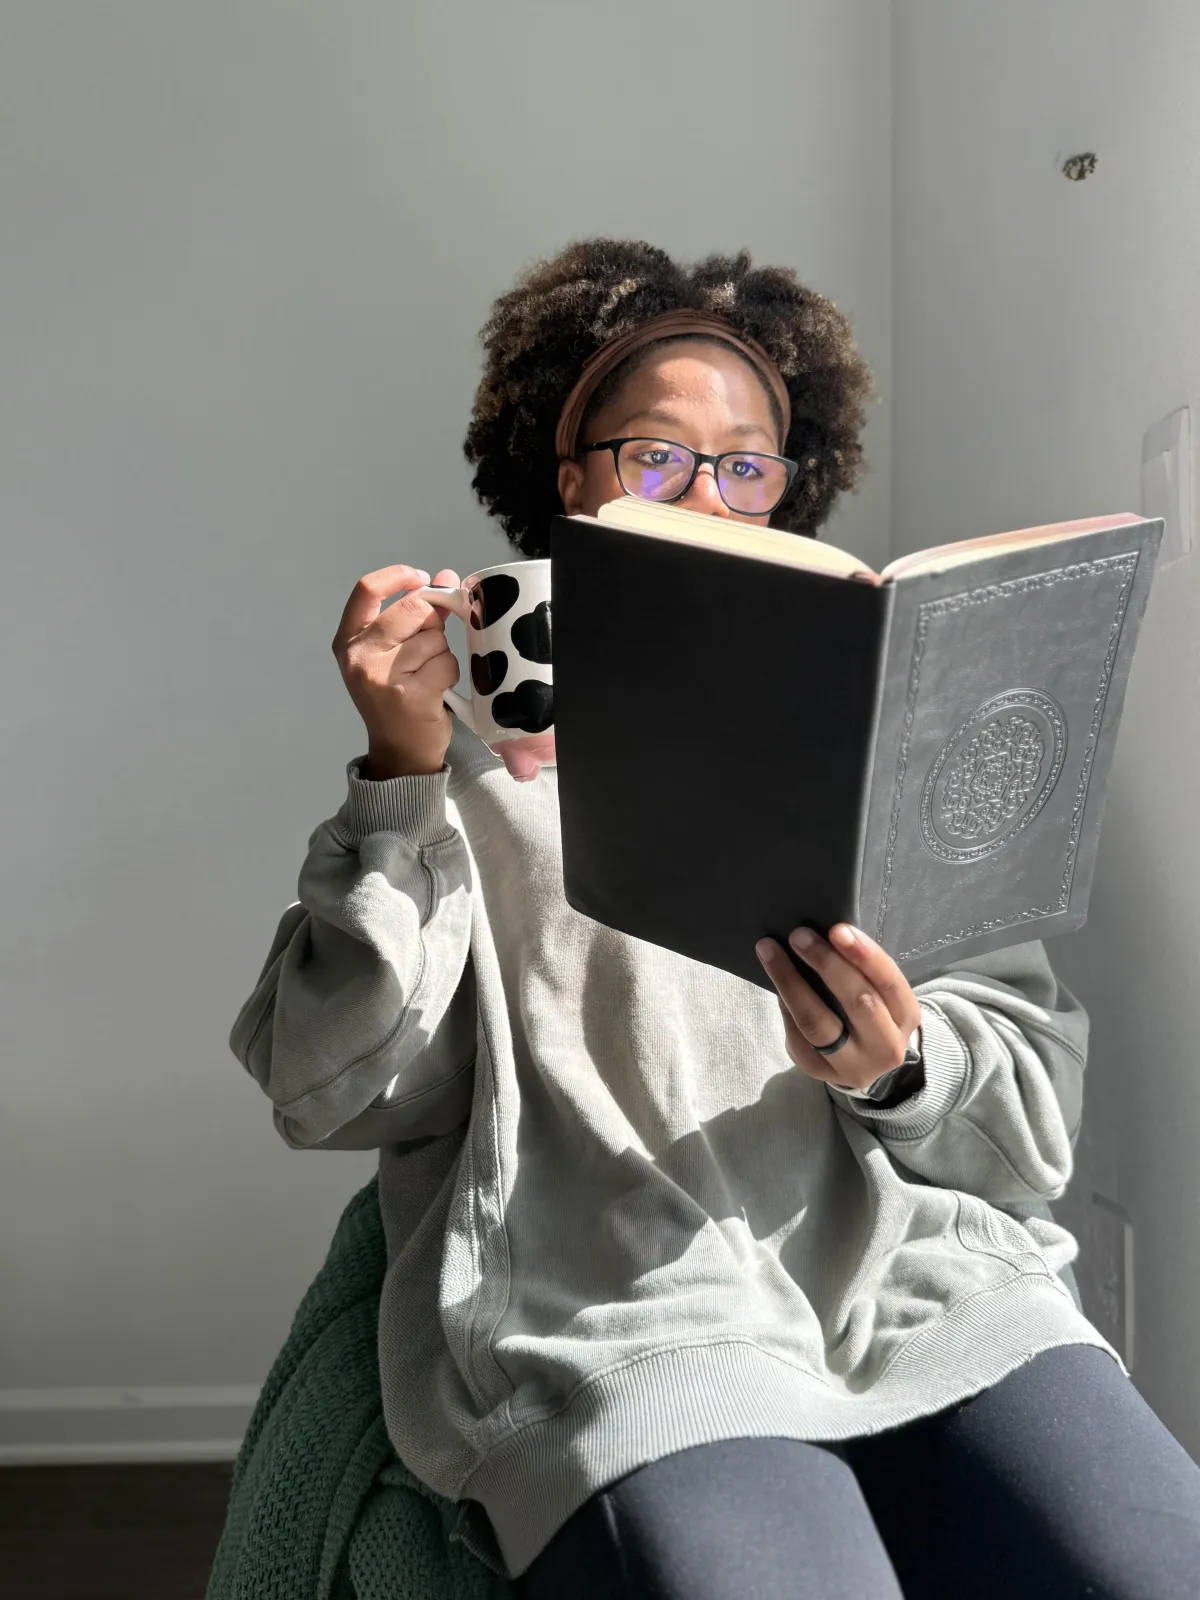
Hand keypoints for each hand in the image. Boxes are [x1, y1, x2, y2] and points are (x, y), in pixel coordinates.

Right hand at [332, 563, 461, 779]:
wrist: (399, 753)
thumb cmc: (395, 697)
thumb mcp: (393, 653)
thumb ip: (414, 614)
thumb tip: (445, 576)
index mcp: (348, 640)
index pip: (366, 589)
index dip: (399, 576)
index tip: (422, 580)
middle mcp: (358, 656)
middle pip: (413, 609)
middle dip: (433, 624)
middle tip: (428, 650)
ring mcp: (382, 677)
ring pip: (435, 638)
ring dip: (442, 655)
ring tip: (428, 677)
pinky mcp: (410, 696)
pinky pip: (447, 664)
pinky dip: (450, 674)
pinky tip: (437, 691)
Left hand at [755, 924, 921, 1092]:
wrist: (866, 1062)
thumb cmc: (871, 1012)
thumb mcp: (880, 994)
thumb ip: (859, 971)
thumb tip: (819, 936)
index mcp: (906, 1016)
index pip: (888, 982)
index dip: (864, 955)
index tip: (837, 929)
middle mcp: (886, 1046)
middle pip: (856, 1002)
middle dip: (825, 964)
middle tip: (798, 935)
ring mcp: (854, 1065)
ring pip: (817, 1023)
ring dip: (790, 982)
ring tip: (770, 952)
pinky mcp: (821, 1073)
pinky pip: (798, 1037)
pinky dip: (785, 1005)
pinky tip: (774, 983)